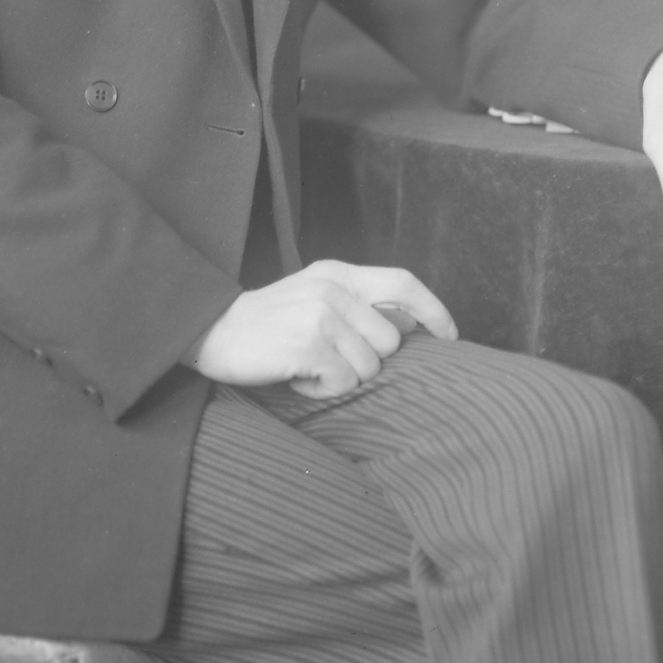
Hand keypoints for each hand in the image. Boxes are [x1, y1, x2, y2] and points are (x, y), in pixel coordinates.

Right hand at [183, 261, 458, 400]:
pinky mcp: (308, 345)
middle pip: (390, 340)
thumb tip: (408, 326)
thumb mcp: (314, 296)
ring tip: (309, 365)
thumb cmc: (269, 321)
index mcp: (338, 273)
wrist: (212, 330)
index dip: (434, 310)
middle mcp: (333, 289)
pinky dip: (322, 389)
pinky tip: (297, 375)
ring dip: (342, 378)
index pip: (403, 282)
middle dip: (368, 361)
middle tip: (331, 359)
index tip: (450, 336)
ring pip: (369, 367)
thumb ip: (357, 304)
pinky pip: (342, 383)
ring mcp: (321, 316)